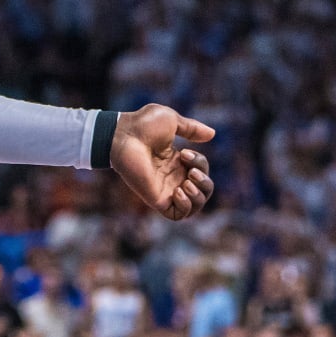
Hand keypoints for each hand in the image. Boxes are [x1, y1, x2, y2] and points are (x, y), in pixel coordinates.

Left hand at [108, 103, 214, 220]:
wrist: (123, 135)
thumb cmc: (142, 125)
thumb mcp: (172, 121)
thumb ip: (192, 129)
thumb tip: (212, 134)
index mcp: (177, 161)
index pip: (201, 171)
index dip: (200, 163)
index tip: (183, 153)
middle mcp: (173, 177)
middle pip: (203, 191)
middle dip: (205, 182)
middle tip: (191, 172)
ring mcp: (165, 189)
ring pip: (194, 206)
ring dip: (198, 196)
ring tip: (187, 182)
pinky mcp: (157, 199)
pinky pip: (178, 215)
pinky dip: (186, 206)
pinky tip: (178, 190)